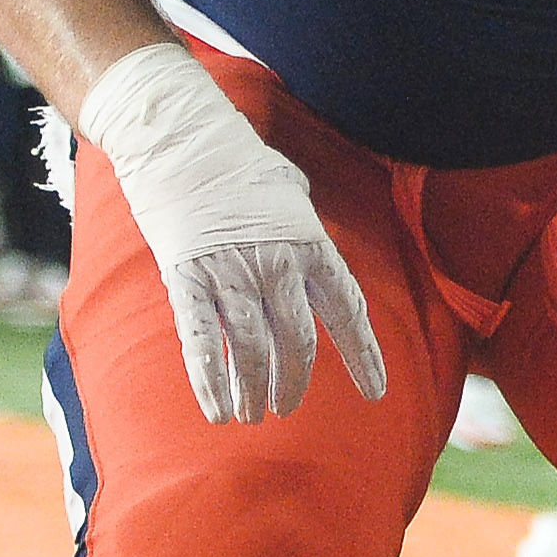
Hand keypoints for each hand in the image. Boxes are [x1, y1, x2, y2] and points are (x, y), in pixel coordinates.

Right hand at [72, 41, 389, 425]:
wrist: (181, 141)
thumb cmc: (237, 164)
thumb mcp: (290, 191)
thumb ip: (305, 226)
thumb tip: (311, 248)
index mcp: (312, 245)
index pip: (348, 311)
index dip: (363, 356)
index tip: (375, 391)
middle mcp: (278, 265)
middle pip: (298, 342)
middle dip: (295, 382)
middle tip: (286, 406)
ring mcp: (231, 274)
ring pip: (252, 351)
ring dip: (254, 391)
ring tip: (254, 415)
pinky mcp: (188, 280)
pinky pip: (202, 343)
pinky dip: (210, 383)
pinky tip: (217, 411)